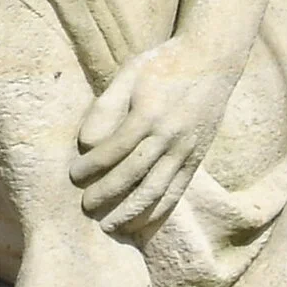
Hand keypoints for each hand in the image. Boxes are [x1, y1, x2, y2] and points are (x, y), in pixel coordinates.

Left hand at [71, 37, 236, 233]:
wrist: (212, 61)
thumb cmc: (164, 65)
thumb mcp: (130, 73)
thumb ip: (106, 106)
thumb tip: (86, 143)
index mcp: (150, 113)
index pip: (115, 148)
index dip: (92, 166)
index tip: (73, 176)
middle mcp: (170, 136)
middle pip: (134, 174)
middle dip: (107, 193)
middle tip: (86, 207)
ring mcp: (187, 150)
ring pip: (157, 190)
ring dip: (131, 211)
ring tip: (110, 226)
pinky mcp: (197, 158)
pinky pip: (177, 191)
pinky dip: (158, 210)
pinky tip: (141, 223)